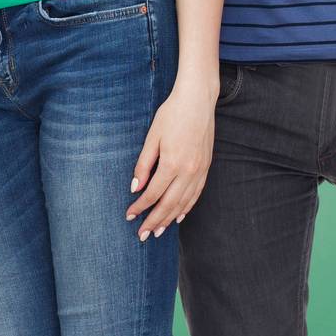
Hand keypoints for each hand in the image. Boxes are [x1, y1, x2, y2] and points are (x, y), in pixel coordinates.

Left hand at [126, 74, 215, 240]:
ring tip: (157, 231)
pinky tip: (178, 216)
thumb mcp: (152, 136)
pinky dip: (186, 208)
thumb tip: (135, 188)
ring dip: (169, 219)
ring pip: (184, 203)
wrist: (198, 101)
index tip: (129, 216)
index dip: (140, 207)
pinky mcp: (206, 168)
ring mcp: (199, 171)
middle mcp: (188, 171)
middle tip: (142, 235)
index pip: (153, 194)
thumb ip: (144, 164)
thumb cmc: (171, 114)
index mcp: (172, 163)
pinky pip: (196, 195)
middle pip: (169, 204)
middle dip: (154, 221)